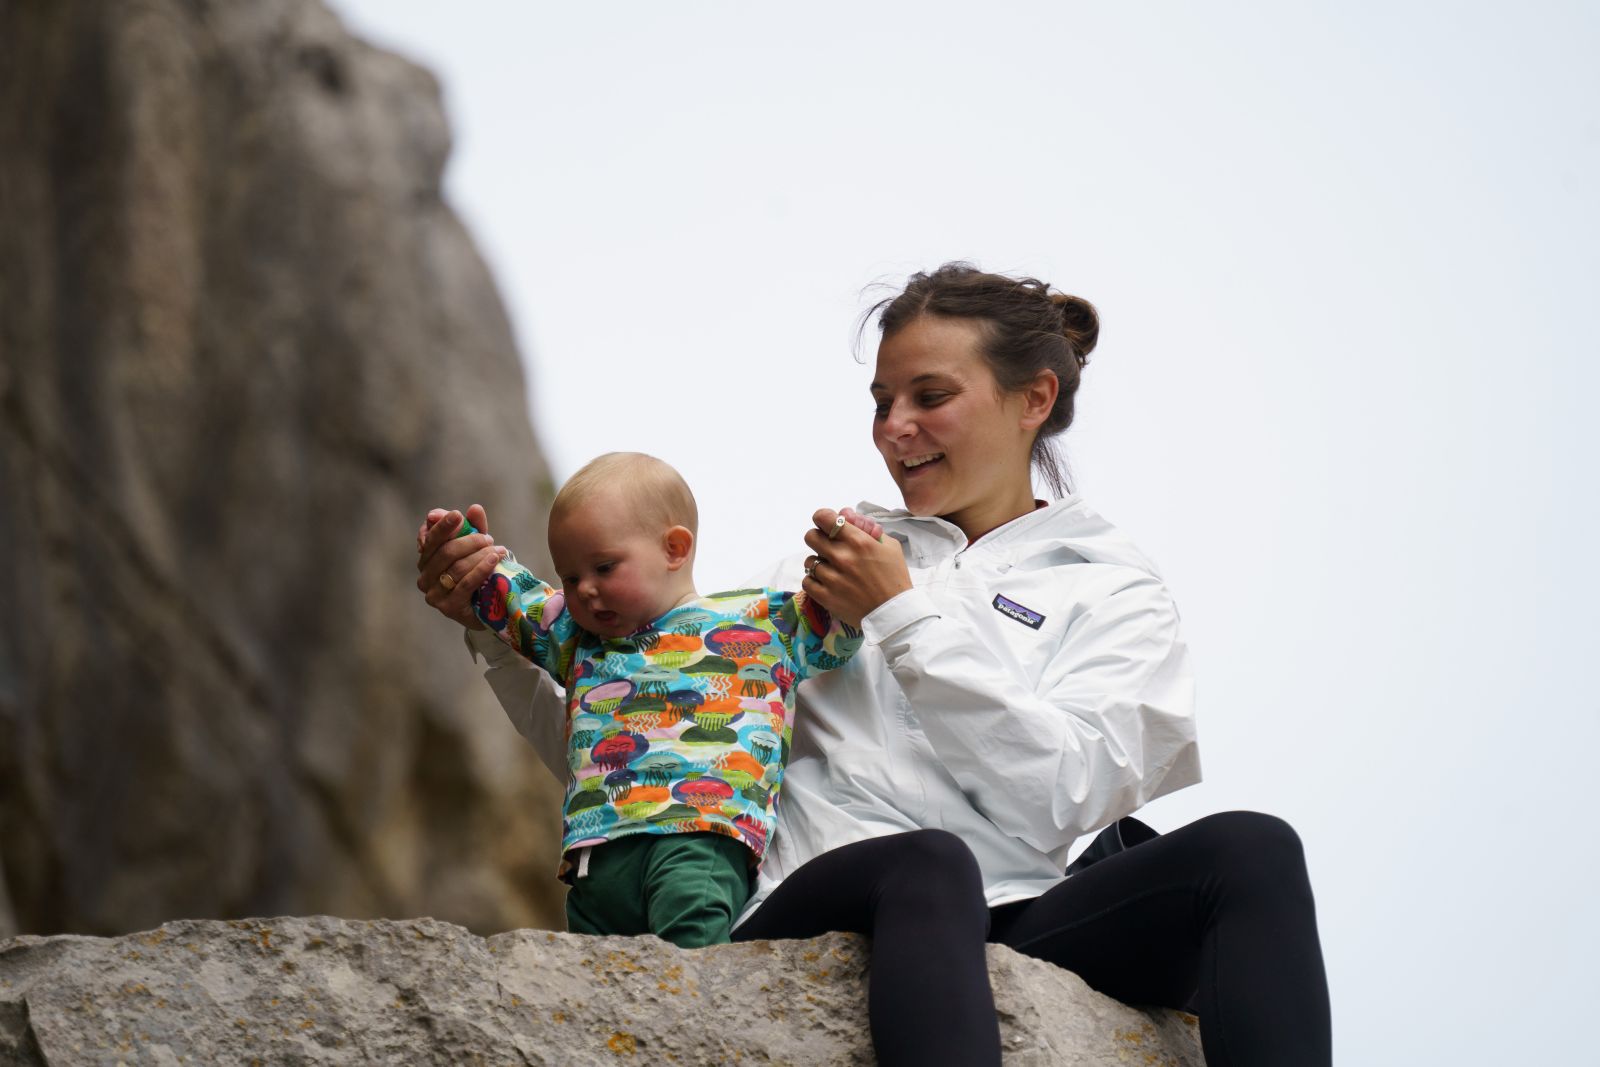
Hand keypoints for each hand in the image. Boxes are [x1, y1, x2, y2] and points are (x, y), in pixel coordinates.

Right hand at [416, 504, 506, 629]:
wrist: (491, 607)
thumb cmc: (479, 573)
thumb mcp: (476, 547)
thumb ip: (474, 527)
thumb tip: (474, 509)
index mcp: (426, 559)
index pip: (430, 539)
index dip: (442, 526)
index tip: (457, 515)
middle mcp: (424, 577)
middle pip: (444, 552)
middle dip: (468, 541)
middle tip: (488, 538)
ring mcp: (434, 594)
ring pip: (456, 568)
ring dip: (479, 555)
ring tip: (498, 550)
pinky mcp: (449, 608)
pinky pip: (465, 584)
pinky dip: (481, 569)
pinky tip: (494, 560)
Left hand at [801, 507, 910, 626]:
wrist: (893, 613)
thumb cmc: (894, 578)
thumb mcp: (889, 546)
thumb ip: (867, 529)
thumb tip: (845, 515)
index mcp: (858, 541)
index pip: (824, 518)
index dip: (823, 519)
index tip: (827, 525)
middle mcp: (842, 557)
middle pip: (811, 537)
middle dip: (818, 539)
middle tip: (828, 547)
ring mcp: (832, 578)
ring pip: (809, 561)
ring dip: (818, 563)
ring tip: (831, 570)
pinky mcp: (826, 597)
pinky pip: (807, 581)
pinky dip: (814, 581)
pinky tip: (826, 583)